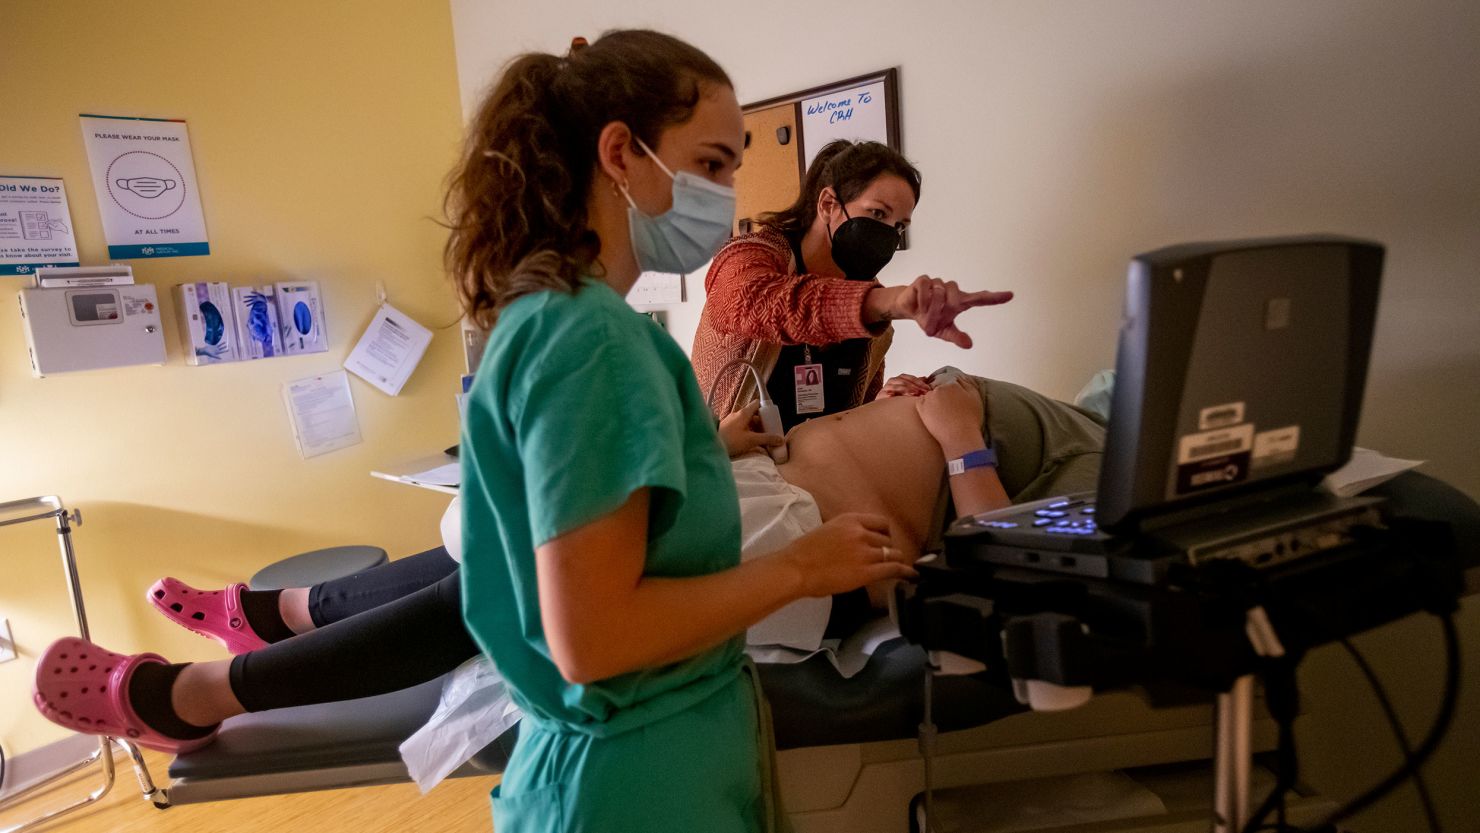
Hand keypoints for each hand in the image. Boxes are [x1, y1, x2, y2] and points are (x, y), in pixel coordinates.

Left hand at [718, 400, 783, 457]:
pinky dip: (746, 433)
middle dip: (761, 423)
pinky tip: (748, 443)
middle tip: (768, 432)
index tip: (771, 418)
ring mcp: (730, 422)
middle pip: (753, 415)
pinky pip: (739, 429)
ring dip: (754, 430)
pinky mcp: (726, 429)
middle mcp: (736, 415)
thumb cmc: (730, 440)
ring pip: (746, 423)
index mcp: (743, 413)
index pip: (757, 404)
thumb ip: (766, 439)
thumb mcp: (751, 440)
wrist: (709, 445)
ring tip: (759, 440)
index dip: (765, 409)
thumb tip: (779, 439)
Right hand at [780, 513, 917, 597]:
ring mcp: (865, 552)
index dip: (885, 534)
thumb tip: (857, 543)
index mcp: (850, 520)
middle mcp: (861, 532)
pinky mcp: (867, 571)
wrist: (796, 568)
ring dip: (895, 561)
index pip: (880, 523)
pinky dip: (905, 572)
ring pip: (893, 553)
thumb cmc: (804, 553)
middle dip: (888, 549)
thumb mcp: (827, 530)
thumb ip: (846, 533)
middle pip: (887, 539)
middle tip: (887, 558)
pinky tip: (911, 575)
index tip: (886, 540)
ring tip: (898, 567)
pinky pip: (894, 568)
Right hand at [875, 372, 933, 398]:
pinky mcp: (880, 396)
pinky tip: (893, 396)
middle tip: (922, 393)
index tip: (928, 389)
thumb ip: (915, 384)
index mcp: (900, 378)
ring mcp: (886, 388)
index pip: (911, 378)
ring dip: (905, 390)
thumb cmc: (897, 398)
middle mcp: (892, 381)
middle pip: (904, 381)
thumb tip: (925, 378)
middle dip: (914, 387)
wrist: (884, 407)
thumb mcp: (908, 390)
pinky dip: (888, 394)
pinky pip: (884, 394)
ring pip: (895, 386)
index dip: (920, 383)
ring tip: (912, 394)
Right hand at [892, 276, 1012, 348]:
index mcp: (960, 302)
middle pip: (955, 298)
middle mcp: (952, 290)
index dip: (995, 298)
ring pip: (939, 295)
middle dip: (942, 313)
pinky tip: (919, 306)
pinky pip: (926, 290)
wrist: (908, 308)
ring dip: (930, 310)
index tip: (1010, 295)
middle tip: (933, 324)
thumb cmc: (929, 318)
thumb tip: (969, 345)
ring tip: (924, 317)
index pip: (981, 299)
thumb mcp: (943, 332)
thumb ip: (956, 337)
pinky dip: (922, 302)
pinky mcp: (924, 280)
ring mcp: (938, 283)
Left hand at [915, 377, 985, 454]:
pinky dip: (925, 407)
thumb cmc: (970, 419)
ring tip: (941, 415)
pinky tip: (934, 416)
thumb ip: (966, 384)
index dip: (951, 395)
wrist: (960, 437)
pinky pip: (921, 403)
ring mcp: (929, 398)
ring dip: (933, 402)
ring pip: (929, 396)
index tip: (953, 405)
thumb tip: (957, 379)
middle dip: (942, 398)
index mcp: (952, 385)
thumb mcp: (975, 397)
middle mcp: (939, 389)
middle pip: (938, 390)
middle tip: (948, 411)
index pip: (949, 385)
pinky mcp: (921, 408)